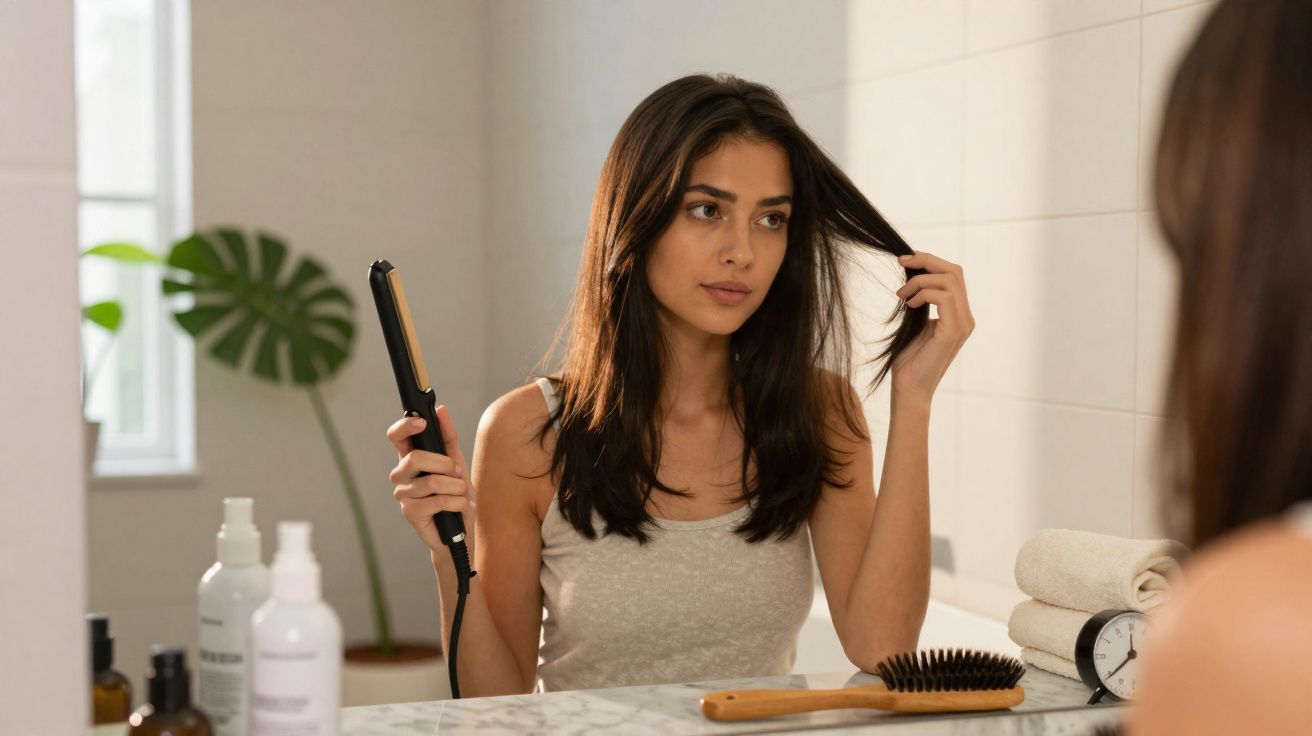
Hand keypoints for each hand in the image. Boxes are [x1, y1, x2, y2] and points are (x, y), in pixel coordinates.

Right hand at [386, 405, 477, 555]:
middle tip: (458, 473)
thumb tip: (441, 410)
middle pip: (416, 458)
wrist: (460, 531)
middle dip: (446, 464)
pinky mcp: (410, 512)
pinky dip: (458, 502)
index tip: (422, 421)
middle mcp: (401, 475)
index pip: (396, 436)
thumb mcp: (457, 464)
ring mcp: (403, 494)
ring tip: (461, 494)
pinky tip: (461, 507)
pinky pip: (438, 500)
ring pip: (433, 481)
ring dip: (457, 487)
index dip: (405, 426)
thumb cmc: (455, 496)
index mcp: (410, 459)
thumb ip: (448, 437)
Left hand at [890, 250, 974, 402]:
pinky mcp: (954, 331)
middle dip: (926, 261)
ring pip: (949, 280)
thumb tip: (913, 274)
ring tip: (902, 295)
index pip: (953, 275)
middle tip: (901, 262)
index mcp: (959, 315)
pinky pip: (943, 297)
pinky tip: (909, 305)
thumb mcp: (916, 323)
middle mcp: (966, 318)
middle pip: (955, 271)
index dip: (930, 261)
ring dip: (920, 280)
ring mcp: (963, 324)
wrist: (910, 389)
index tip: (905, 260)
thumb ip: (922, 300)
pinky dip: (922, 294)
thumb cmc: (909, 361)